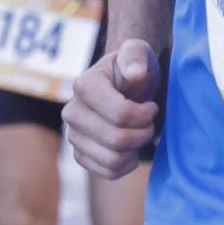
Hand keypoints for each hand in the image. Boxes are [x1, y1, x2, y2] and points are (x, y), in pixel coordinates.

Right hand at [63, 39, 160, 179]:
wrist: (125, 86)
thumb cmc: (134, 68)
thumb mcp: (139, 52)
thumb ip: (136, 55)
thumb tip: (134, 72)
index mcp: (84, 85)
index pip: (120, 115)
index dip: (144, 116)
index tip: (151, 107)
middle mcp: (72, 111)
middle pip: (116, 140)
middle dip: (143, 134)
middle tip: (149, 123)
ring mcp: (73, 135)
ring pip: (112, 160)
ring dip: (135, 150)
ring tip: (139, 134)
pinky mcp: (80, 154)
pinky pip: (106, 172)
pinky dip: (125, 166)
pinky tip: (130, 150)